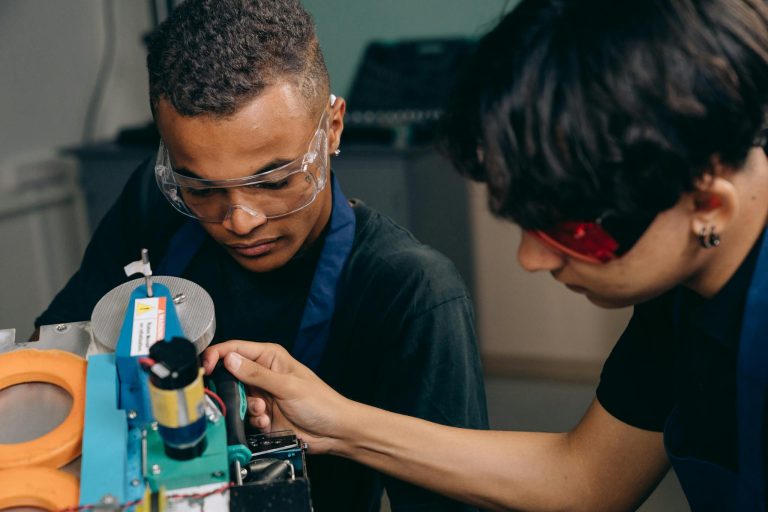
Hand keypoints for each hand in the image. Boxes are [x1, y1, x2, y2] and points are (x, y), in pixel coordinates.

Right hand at [202, 341, 353, 453]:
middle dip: (232, 390)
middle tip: (241, 398)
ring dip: (246, 408)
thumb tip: (229, 359)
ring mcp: (261, 394)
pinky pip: (244, 416)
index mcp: (269, 356)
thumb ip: (256, 373)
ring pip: (236, 398)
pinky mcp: (261, 413)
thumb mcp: (287, 385)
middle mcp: (263, 373)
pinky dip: (253, 420)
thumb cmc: (320, 402)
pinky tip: (268, 421)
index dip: (216, 356)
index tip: (205, 368)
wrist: (333, 431)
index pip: (234, 349)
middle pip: (230, 376)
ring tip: (263, 411)